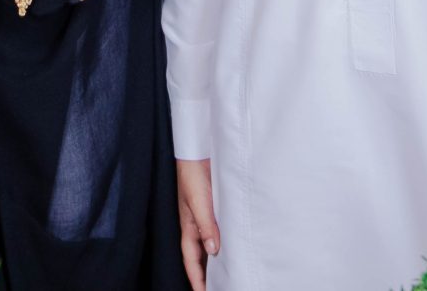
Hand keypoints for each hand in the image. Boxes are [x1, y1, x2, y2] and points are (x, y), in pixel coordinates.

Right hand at [176, 158, 220, 290]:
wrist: (199, 150)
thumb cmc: (192, 173)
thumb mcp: (197, 201)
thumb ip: (205, 224)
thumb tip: (213, 249)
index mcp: (188, 227)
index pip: (191, 260)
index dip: (197, 279)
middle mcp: (198, 225)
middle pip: (202, 256)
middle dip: (208, 274)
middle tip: (222, 286)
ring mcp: (207, 217)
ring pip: (212, 245)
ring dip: (219, 259)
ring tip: (231, 274)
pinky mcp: (217, 208)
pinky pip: (221, 230)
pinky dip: (227, 241)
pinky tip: (237, 246)